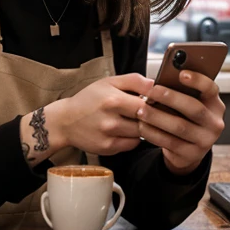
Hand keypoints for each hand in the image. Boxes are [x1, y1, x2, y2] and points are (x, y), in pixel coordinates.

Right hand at [19, 74, 152, 168]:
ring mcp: (110, 137)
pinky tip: (129, 130)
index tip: (163, 102)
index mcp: (113, 100)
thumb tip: (156, 84)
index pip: (147, 105)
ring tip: (142, 120)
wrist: (65, 121)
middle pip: (146, 122)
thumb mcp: (109, 82)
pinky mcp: (108, 149)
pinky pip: (132, 144)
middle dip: (156, 118)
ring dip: (145, 128)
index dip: (158, 104)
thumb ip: (133, 80)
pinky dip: (135, 138)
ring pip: (141, 134)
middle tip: (160, 114)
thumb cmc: (89, 99)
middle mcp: (111, 120)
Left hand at [137, 70, 225, 175]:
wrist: (188, 151)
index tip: (181, 74)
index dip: (198, 80)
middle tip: (151, 92)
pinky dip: (153, 133)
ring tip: (141, 110)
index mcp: (215, 105)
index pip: (211, 89)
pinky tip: (142, 126)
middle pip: (194, 108)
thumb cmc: (184, 119)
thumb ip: (181, 93)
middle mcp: (214, 123)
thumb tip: (161, 80)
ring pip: (180, 126)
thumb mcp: (189, 105)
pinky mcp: (191, 154)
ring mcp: (205, 141)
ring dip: (157, 117)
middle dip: (170, 98)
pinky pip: (170, 142)